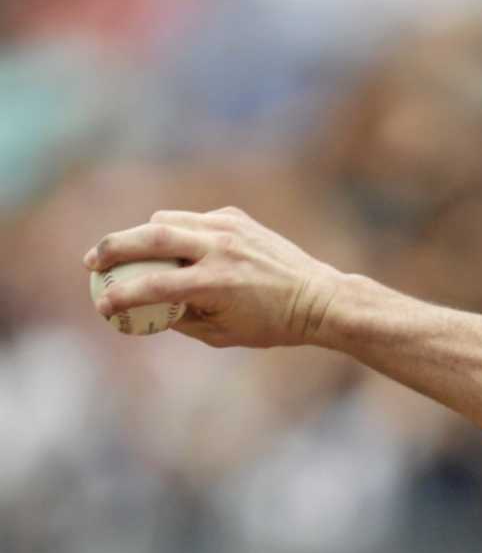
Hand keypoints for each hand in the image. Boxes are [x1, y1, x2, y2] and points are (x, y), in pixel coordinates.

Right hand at [84, 207, 347, 348]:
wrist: (318, 298)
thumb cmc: (271, 324)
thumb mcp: (223, 334)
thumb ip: (180, 320)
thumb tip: (144, 306)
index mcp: (216, 283)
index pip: (153, 286)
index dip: (121, 296)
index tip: (103, 304)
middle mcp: (219, 249)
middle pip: (149, 238)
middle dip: (113, 247)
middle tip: (92, 261)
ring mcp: (228, 228)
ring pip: (167, 221)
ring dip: (141, 235)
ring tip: (127, 251)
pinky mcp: (235, 217)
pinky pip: (192, 219)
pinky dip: (177, 230)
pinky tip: (175, 247)